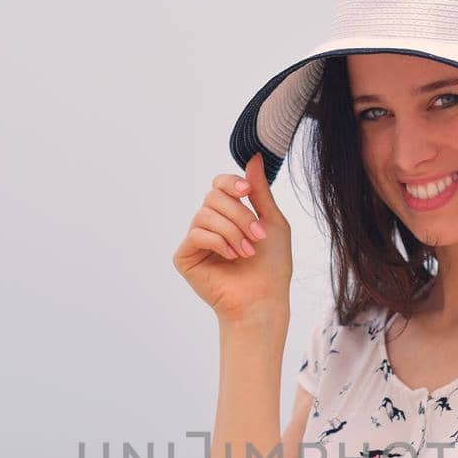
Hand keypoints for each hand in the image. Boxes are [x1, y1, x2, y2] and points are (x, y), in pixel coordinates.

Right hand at [171, 152, 292, 321]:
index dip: (230, 183)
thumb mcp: (272, 222)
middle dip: (239, 214)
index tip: (247, 191)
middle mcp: (209, 225)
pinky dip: (217, 242)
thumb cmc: (272, 267)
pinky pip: (196, 233)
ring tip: (247, 251)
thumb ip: (260, 191)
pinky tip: (231, 257)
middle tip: (257, 236)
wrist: (264, 300)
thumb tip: (253, 157)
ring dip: (232, 231)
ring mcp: (196, 241)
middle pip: (213, 197)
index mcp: (228, 215)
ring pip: (205, 214)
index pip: (219, 185)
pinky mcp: (185, 257)